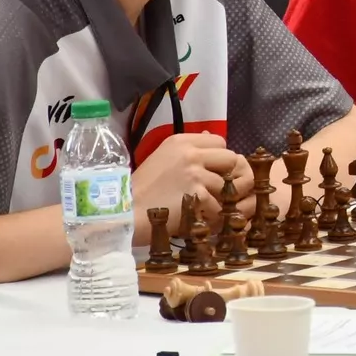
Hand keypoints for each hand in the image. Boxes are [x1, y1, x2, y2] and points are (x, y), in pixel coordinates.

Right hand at [129, 132, 243, 238]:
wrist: (124, 212)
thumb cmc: (141, 188)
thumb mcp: (162, 157)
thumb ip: (187, 149)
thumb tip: (210, 136)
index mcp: (181, 141)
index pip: (220, 141)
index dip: (220, 157)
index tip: (212, 170)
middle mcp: (191, 154)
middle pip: (231, 158)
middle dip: (228, 174)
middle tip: (218, 189)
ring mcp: (195, 175)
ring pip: (227, 185)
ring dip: (220, 198)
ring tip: (208, 207)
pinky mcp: (197, 196)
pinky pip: (218, 206)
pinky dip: (213, 216)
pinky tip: (203, 219)